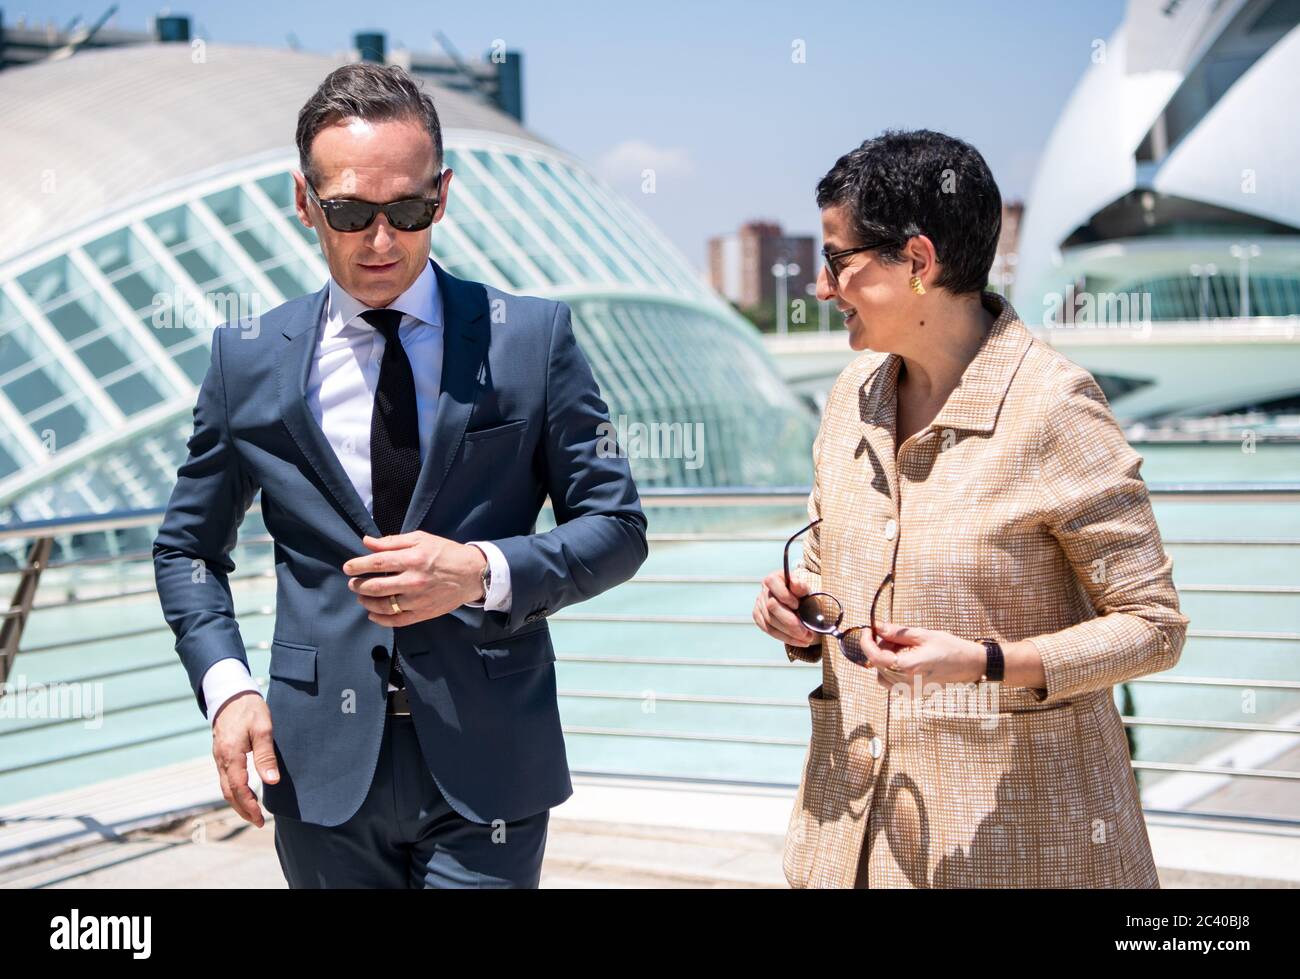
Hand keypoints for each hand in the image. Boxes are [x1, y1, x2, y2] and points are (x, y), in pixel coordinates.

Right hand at [211, 691, 277, 826]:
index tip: (261, 818)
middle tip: (259, 822)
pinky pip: (224, 779)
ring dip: (237, 803)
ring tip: (253, 814)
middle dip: (243, 810)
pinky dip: (234, 792)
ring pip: (225, 788)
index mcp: (231, 755)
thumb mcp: (263, 729)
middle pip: (228, 793)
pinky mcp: (221, 755)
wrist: (231, 695)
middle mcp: (221, 760)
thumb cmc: (249, 710)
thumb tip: (271, 781)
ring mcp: (219, 758)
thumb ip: (266, 756)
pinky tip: (244, 795)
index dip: (249, 806)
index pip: (238, 788)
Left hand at [343, 531, 486, 625]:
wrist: (473, 574)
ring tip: (361, 597)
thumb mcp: (422, 539)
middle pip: (376, 586)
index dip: (358, 565)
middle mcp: (414, 580)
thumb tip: (367, 542)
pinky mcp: (423, 613)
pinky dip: (380, 619)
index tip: (348, 567)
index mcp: (413, 559)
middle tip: (352, 583)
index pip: (377, 563)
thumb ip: (393, 541)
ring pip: (383, 605)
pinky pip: (396, 620)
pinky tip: (373, 614)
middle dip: (358, 585)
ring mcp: (418, 599)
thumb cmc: (446, 553)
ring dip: (366, 602)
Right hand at [753, 570, 817, 646]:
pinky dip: (784, 637)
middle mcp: (764, 591)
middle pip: (771, 606)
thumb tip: (795, 583)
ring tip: (806, 639)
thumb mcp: (807, 590)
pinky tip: (798, 641)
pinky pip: (769, 630)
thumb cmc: (804, 596)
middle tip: (807, 633)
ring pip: (770, 621)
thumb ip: (801, 587)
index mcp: (775, 578)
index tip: (797, 605)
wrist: (801, 605)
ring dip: (790, 633)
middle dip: (790, 622)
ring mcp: (759, 605)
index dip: (783, 594)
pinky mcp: (759, 618)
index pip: (772, 582)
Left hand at [859, 621, 985, 689]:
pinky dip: (892, 670)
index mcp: (908, 667)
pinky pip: (892, 683)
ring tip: (903, 648)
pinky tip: (906, 659)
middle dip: (880, 647)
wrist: (970, 665)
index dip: (867, 642)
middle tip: (894, 635)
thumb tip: (878, 626)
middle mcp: (906, 683)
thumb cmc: (950, 648)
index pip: (875, 657)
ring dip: (885, 659)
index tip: (868, 630)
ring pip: (882, 675)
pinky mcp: (913, 693)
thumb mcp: (923, 634)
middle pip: (878, 664)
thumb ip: (897, 632)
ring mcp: (910, 691)